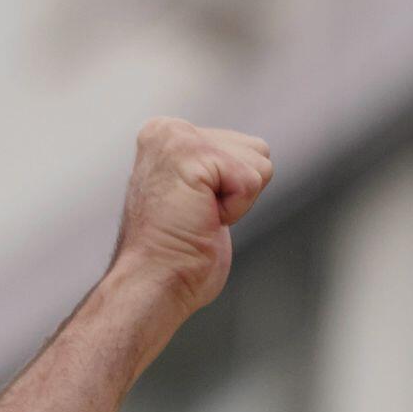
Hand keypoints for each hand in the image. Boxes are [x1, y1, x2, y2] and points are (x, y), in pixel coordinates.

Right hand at [106, 118, 273, 330]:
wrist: (152, 282)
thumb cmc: (176, 254)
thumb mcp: (197, 196)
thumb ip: (217, 168)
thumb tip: (254, 156)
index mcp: (168, 134)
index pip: (246, 149)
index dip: (233, 191)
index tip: (197, 211)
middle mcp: (169, 129)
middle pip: (257, 151)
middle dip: (239, 193)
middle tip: (198, 216)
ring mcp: (178, 139)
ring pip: (259, 163)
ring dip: (238, 202)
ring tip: (198, 217)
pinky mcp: (191, 155)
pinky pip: (250, 181)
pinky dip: (236, 211)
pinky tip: (201, 220)